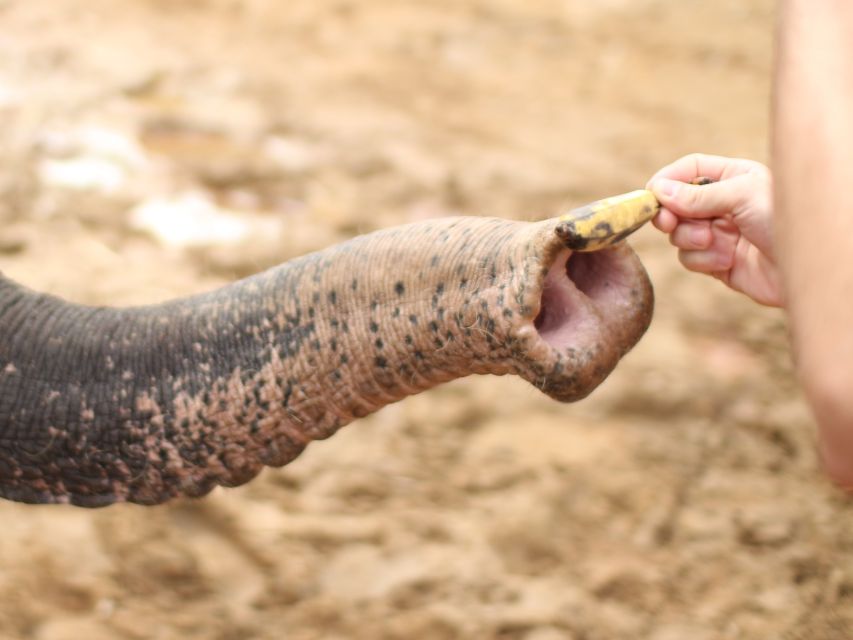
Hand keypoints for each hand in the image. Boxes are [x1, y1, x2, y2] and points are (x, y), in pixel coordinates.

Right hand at [647, 154, 782, 306]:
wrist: (808, 270)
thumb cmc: (785, 223)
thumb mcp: (742, 196)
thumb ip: (698, 194)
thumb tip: (658, 191)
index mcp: (733, 178)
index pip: (689, 169)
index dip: (668, 180)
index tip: (651, 195)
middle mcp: (723, 204)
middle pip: (676, 204)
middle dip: (670, 215)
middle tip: (666, 223)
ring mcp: (719, 234)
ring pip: (679, 234)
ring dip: (690, 239)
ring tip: (713, 242)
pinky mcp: (717, 262)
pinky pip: (690, 259)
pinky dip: (702, 260)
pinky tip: (725, 261)